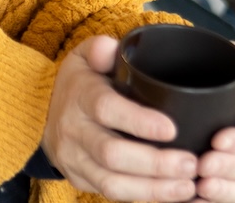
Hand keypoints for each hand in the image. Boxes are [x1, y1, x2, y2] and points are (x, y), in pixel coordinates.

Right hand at [41, 35, 198, 201]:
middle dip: (154, 163)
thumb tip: (111, 47)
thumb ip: (99, 49)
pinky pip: (111, 194)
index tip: (171, 128)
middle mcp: (73, 129)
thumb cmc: (78, 83)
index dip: (138, 122)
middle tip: (190, 163)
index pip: (105, 108)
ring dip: (153, 188)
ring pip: (112, 182)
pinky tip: (170, 194)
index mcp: (78, 95)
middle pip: (112, 153)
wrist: (43, 113)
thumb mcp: (83, 57)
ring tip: (188, 186)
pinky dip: (143, 197)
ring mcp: (74, 158)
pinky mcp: (79, 179)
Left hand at [193, 48, 234, 202]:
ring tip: (201, 185)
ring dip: (224, 189)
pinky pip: (226, 195)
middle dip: (229, 167)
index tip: (218, 140)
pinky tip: (196, 197)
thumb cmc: (213, 63)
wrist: (186, 71)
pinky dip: (214, 200)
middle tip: (204, 164)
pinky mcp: (222, 174)